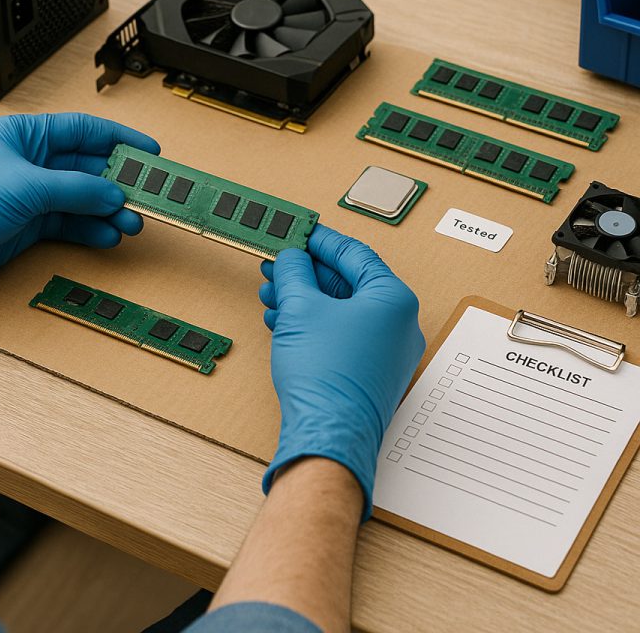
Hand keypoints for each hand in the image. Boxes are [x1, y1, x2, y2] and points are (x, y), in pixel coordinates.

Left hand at [0, 113, 158, 315]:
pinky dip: (92, 230)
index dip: (119, 139)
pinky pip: (72, 223)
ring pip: (84, 199)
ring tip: (131, 223)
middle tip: (148, 194)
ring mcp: (33, 195)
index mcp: (24, 136)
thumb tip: (113, 193)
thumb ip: (76, 189)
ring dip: (109, 211)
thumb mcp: (25, 188)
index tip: (148, 151)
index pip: (83, 130)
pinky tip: (109, 235)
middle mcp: (32, 163)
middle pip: (89, 168)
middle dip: (119, 183)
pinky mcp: (32, 224)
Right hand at [259, 224, 424, 518]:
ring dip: (303, 300)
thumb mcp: (300, 308)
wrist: (328, 434)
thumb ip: (295, 273)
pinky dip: (312, 324)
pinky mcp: (369, 371)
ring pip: (340, 311)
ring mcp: (385, 350)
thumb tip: (291, 259)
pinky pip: (340, 334)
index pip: (355, 254)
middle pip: (346, 283)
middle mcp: (397, 323)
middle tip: (278, 265)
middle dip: (305, 274)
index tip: (299, 234)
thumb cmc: (326, 375)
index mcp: (393, 299)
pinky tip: (283, 321)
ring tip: (272, 294)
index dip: (321, 241)